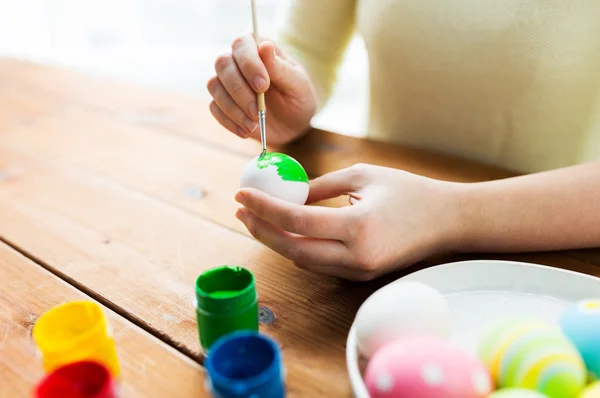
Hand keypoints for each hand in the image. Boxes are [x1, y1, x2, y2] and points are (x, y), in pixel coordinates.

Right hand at [207, 34, 317, 144]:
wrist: (294, 126)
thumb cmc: (298, 99)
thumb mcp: (298, 85)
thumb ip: (280, 67)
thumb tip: (265, 45)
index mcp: (258, 49)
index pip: (242, 44)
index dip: (249, 64)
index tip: (263, 86)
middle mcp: (238, 61)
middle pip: (222, 64)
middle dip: (239, 90)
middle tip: (258, 111)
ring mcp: (227, 82)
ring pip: (214, 85)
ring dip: (233, 108)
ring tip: (254, 124)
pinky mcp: (222, 103)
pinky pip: (214, 108)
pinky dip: (229, 121)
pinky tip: (247, 131)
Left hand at [234, 164, 462, 280]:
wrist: (446, 221)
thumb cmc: (407, 191)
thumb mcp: (362, 175)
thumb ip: (320, 186)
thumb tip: (286, 193)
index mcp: (358, 227)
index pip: (297, 220)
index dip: (264, 208)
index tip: (242, 195)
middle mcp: (356, 256)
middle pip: (292, 249)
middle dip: (261, 230)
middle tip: (241, 210)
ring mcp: (358, 271)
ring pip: (302, 260)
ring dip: (276, 240)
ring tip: (256, 218)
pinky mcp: (360, 275)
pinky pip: (318, 264)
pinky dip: (297, 247)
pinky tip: (285, 230)